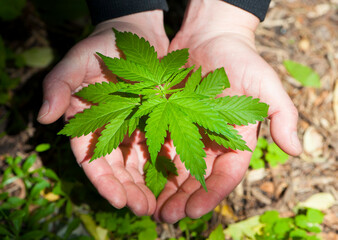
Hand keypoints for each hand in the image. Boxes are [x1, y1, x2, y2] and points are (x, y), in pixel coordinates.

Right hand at [37, 11, 168, 215]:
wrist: (136, 34)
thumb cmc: (102, 44)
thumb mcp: (78, 59)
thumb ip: (59, 83)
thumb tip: (44, 116)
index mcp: (88, 121)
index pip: (90, 158)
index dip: (103, 180)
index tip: (117, 200)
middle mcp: (110, 130)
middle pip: (117, 168)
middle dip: (128, 190)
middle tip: (143, 210)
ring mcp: (134, 127)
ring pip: (138, 164)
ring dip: (147, 185)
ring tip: (159, 205)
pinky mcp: (156, 121)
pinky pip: (160, 146)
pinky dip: (165, 165)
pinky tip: (176, 181)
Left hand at [154, 0, 301, 222]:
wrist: (210, 36)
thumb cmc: (240, 58)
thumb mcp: (265, 83)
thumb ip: (281, 114)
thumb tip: (296, 151)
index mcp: (235, 138)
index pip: (226, 173)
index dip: (212, 194)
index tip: (194, 212)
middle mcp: (211, 140)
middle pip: (198, 177)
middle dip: (183, 198)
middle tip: (166, 218)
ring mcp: (188, 130)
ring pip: (177, 167)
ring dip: (165, 189)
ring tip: (151, 209)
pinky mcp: (168, 119)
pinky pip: (159, 146)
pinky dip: (151, 164)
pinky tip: (139, 179)